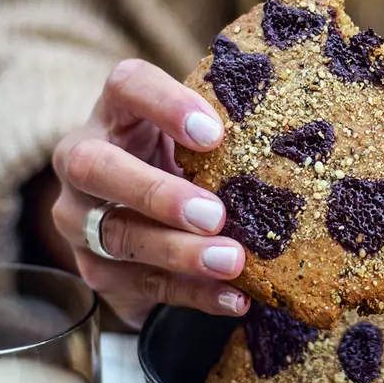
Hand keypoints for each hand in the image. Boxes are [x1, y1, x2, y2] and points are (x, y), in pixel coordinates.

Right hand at [52, 59, 248, 327]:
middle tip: (214, 214)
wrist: (154, 218)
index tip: (213, 133)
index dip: (164, 104)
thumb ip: (232, 136)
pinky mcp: (97, 268)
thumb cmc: (192, 162)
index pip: (126, 85)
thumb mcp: (205, 141)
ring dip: (179, 252)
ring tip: (231, 261)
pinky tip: (235, 297)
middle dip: (156, 193)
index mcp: (118, 111)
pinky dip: (193, 294)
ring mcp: (80, 217)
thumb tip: (303, 142)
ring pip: (117, 234)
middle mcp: (83, 158)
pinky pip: (141, 284)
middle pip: (96, 167)